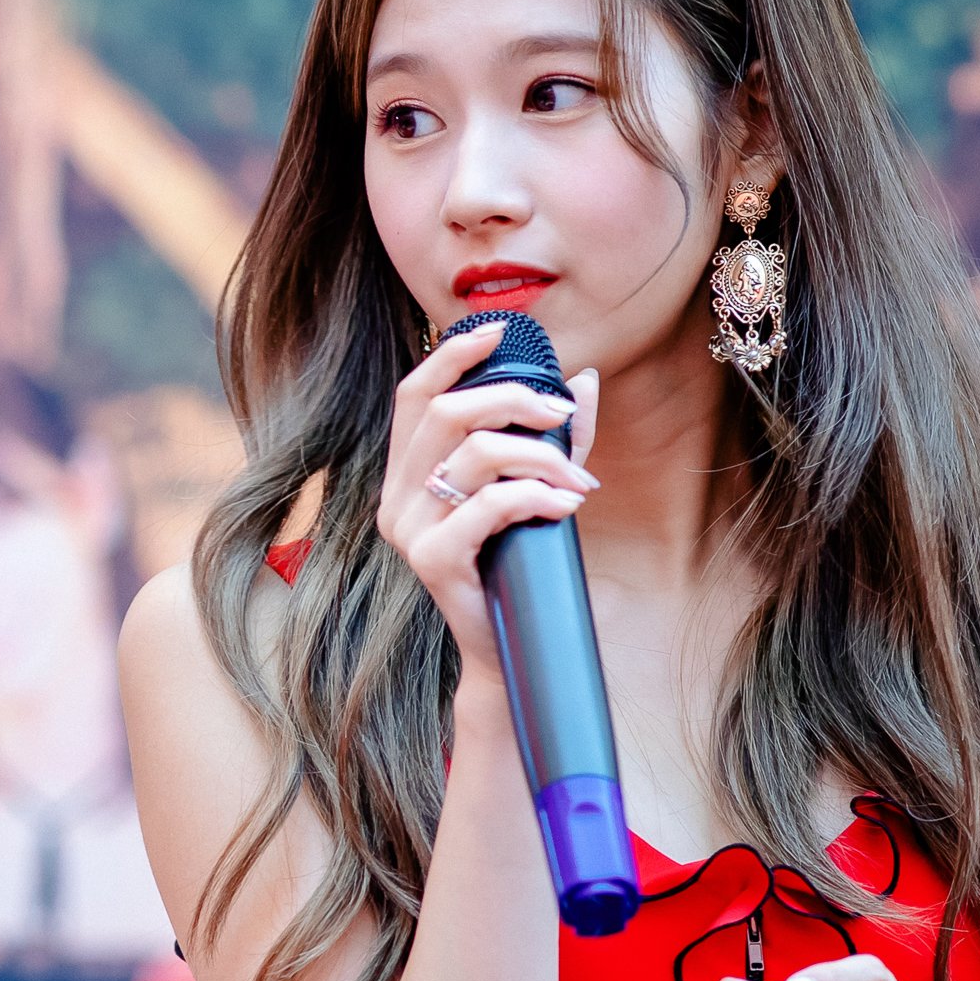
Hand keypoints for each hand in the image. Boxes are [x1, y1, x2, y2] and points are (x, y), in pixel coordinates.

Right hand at [377, 320, 600, 670]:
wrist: (512, 649)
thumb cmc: (519, 565)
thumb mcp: (539, 487)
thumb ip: (557, 437)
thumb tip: (583, 379)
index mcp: (407, 474)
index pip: (414, 395)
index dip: (451, 355)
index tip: (500, 331)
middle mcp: (396, 497)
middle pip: (448, 412)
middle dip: (514, 400)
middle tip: (562, 416)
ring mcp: (409, 530)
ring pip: (474, 453)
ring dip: (540, 455)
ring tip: (578, 479)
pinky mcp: (433, 559)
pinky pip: (489, 504)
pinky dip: (536, 495)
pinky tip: (567, 505)